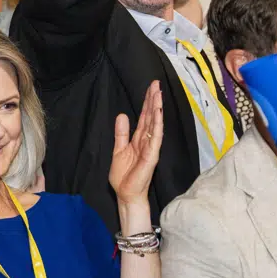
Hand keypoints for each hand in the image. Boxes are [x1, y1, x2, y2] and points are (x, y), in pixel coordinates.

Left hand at [109, 80, 162, 204]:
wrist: (126, 194)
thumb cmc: (124, 175)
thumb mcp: (119, 149)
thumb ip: (121, 133)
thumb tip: (123, 115)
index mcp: (138, 139)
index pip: (144, 117)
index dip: (147, 102)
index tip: (150, 88)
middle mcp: (147, 141)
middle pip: (151, 117)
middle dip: (153, 100)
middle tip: (156, 83)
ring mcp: (151, 148)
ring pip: (155, 125)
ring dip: (156, 109)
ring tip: (158, 94)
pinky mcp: (151, 156)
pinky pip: (155, 138)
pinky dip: (156, 126)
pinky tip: (158, 114)